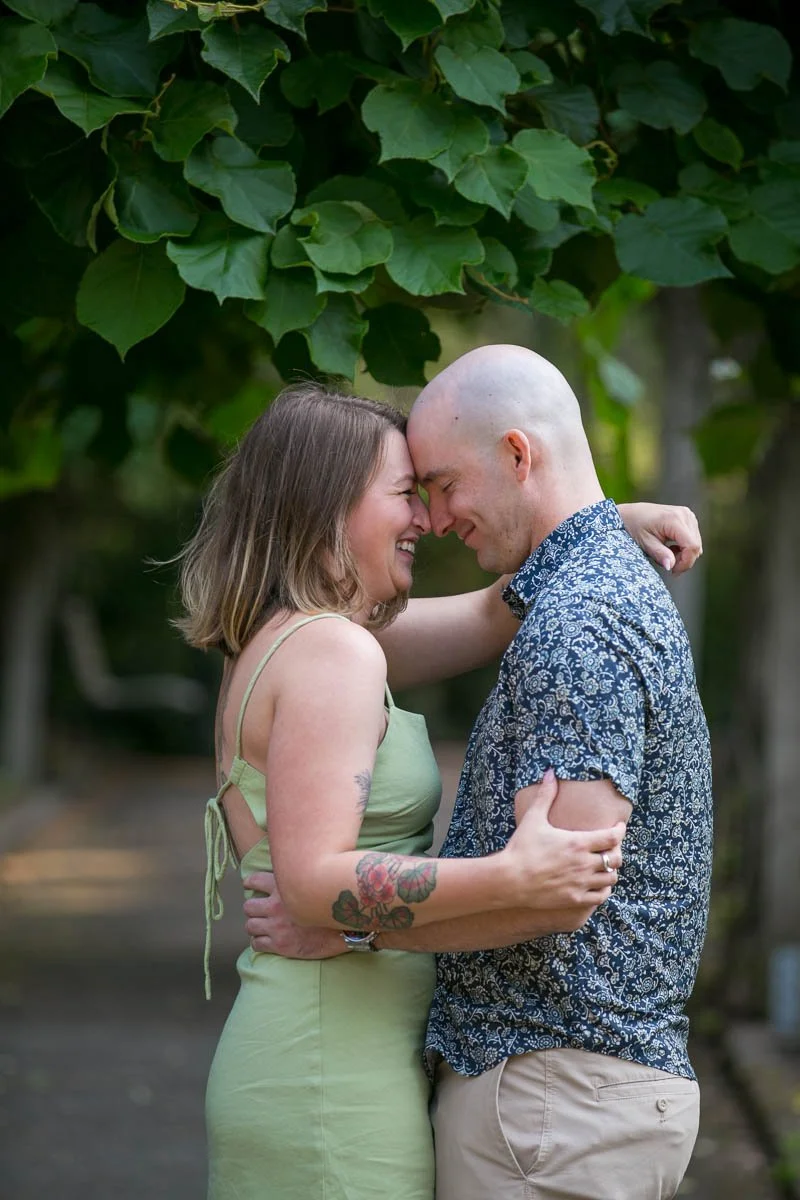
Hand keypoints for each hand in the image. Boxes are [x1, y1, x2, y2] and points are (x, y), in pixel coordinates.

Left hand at [242, 872, 347, 958]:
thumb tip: (290, 872)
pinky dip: (258, 942)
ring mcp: (276, 926)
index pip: (254, 880)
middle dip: (252, 909)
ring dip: (254, 926)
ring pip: (250, 925)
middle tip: (258, 911)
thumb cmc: (333, 904)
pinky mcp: (280, 944)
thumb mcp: (313, 882)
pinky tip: (265, 941)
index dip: (250, 883)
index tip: (250, 885)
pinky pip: (257, 944)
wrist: (345, 928)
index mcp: (283, 886)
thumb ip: (297, 877)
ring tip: (261, 927)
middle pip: (249, 906)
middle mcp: (276, 905)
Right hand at [504, 770, 623, 908]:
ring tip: (604, 866)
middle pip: (616, 858)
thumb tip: (550, 773)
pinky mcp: (575, 899)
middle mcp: (584, 863)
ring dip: (610, 871)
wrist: (509, 879)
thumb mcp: (533, 818)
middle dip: (616, 852)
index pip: (612, 837)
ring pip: (611, 878)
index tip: (618, 827)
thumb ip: (546, 796)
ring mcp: (581, 883)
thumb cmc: (521, 847)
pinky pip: (601, 896)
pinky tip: (598, 883)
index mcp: (578, 842)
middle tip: (610, 848)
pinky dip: (604, 889)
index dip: (620, 830)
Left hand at [619, 502, 701, 574]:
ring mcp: (688, 515)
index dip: (686, 562)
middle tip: (668, 565)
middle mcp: (684, 515)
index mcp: (674, 519)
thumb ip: (660, 554)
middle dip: (684, 560)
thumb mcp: (645, 543)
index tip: (673, 571)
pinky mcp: (688, 518)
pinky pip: (694, 538)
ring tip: (667, 553)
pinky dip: (685, 547)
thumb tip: (671, 566)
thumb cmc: (635, 527)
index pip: (692, 546)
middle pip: (696, 546)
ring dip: (684, 554)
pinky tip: (671, 547)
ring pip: (696, 544)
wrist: (632, 514)